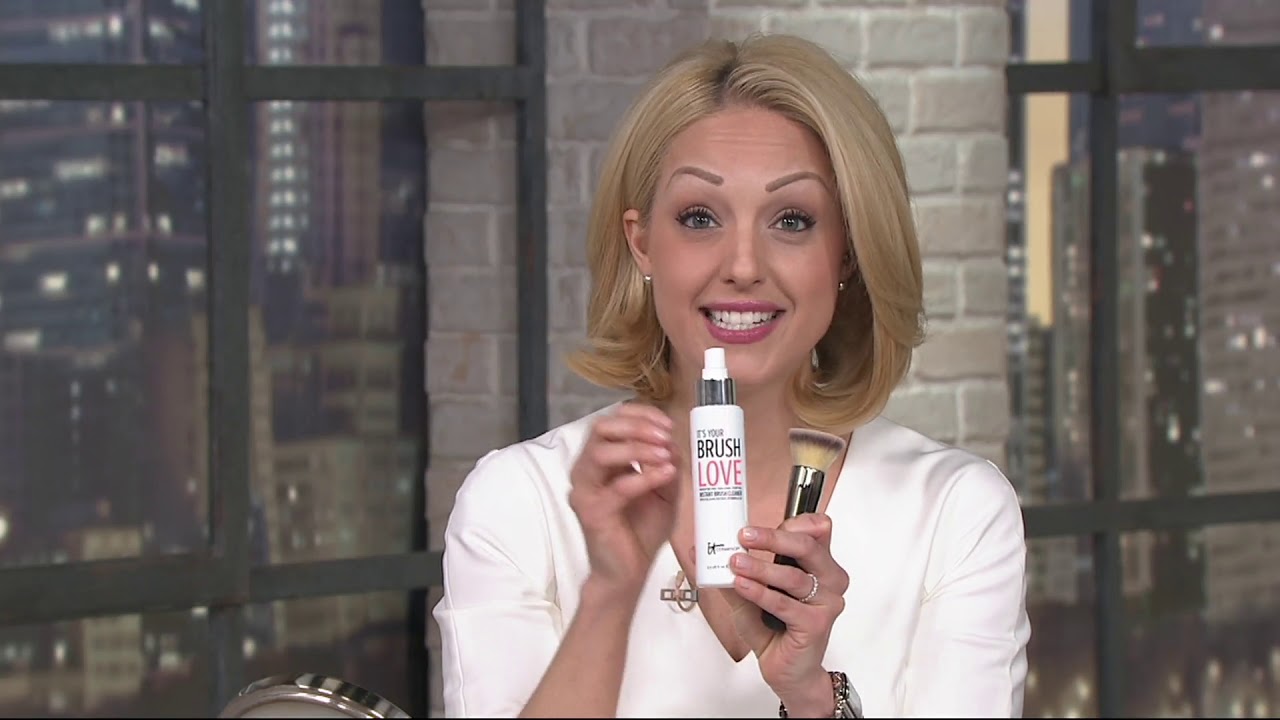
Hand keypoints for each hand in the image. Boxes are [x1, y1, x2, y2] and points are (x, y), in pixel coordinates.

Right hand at [568, 402, 679, 597]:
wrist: (629, 571)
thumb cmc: (642, 531)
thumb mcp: (664, 492)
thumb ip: (667, 465)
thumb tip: (674, 442)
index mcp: (601, 461)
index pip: (612, 421)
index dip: (640, 415)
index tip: (667, 423)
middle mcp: (587, 470)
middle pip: (601, 428)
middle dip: (637, 427)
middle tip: (665, 435)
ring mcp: (585, 491)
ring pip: (601, 453)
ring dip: (638, 448)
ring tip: (666, 455)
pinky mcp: (592, 513)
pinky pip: (617, 488)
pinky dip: (644, 477)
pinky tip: (665, 474)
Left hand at [723, 513, 849, 714]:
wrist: (787, 671)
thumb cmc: (773, 628)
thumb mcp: (749, 594)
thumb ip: (734, 571)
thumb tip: (700, 551)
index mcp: (819, 563)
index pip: (816, 529)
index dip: (792, 521)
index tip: (760, 523)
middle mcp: (830, 578)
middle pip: (808, 546)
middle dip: (772, 538)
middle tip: (742, 535)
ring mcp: (827, 602)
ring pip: (793, 576)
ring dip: (760, 567)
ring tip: (735, 562)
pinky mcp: (817, 624)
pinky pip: (785, 604)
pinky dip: (760, 593)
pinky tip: (742, 586)